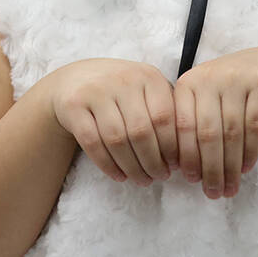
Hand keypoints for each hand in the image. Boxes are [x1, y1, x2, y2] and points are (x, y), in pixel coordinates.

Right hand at [42, 59, 177, 183]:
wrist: (75, 80)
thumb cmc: (121, 92)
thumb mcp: (146, 90)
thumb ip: (165, 112)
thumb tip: (184, 154)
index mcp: (147, 76)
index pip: (165, 117)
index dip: (171, 146)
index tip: (175, 165)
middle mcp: (121, 79)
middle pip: (141, 131)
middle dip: (153, 161)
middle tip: (160, 177)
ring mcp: (95, 91)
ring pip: (117, 140)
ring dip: (132, 167)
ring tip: (142, 180)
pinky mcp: (73, 106)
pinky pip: (92, 143)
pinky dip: (107, 165)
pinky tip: (119, 176)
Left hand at [173, 48, 257, 198]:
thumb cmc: (227, 93)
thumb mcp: (203, 101)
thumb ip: (191, 126)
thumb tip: (181, 169)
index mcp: (188, 83)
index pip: (183, 126)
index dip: (186, 156)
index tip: (190, 180)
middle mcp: (211, 77)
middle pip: (208, 133)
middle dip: (210, 168)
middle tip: (213, 192)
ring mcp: (238, 79)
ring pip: (232, 132)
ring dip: (231, 166)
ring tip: (230, 187)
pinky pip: (255, 126)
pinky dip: (250, 151)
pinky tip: (246, 168)